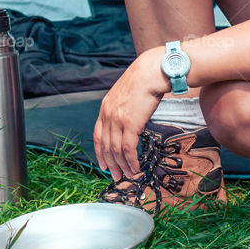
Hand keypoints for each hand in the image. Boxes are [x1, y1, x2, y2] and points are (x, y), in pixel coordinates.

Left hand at [93, 50, 164, 181]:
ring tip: (129, 175)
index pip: (98, 135)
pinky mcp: (130, 123)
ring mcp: (117, 119)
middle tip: (117, 176)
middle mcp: (108, 114)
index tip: (104, 165)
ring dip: (123, 166)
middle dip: (111, 164)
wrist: (151, 72)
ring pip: (116, 150)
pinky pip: (128, 149)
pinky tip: (135, 167)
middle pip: (106, 146)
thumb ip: (121, 108)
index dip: (100, 153)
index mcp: (105, 107)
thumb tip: (127, 123)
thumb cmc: (143, 80)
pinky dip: (131, 161)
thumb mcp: (125, 94)